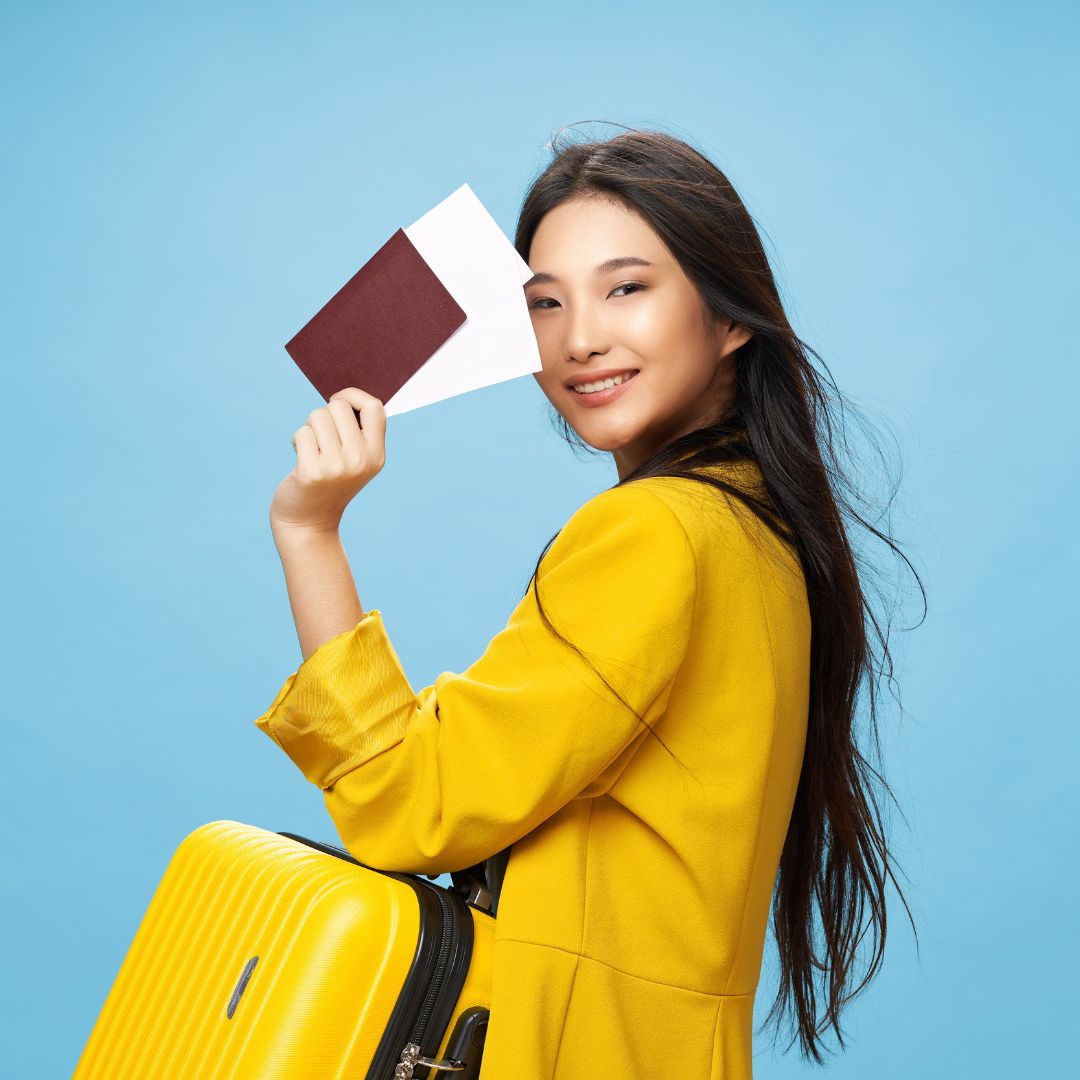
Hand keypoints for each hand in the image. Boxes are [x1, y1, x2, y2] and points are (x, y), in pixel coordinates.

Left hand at [269, 387, 386, 534]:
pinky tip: (300, 461)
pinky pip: (302, 433)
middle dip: (324, 415)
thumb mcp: (355, 460)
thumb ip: (357, 431)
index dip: (353, 396)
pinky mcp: (312, 472)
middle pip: (339, 406)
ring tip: (312, 450)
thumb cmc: (329, 482)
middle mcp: (361, 460)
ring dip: (309, 429)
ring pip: (317, 416)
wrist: (309, 522)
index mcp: (376, 455)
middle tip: (322, 437)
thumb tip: (345, 393)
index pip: (374, 407)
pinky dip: (297, 441)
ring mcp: (337, 467)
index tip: (338, 402)